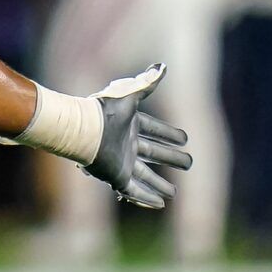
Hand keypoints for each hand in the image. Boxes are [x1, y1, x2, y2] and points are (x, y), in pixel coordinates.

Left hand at [82, 64, 191, 207]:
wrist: (82, 129)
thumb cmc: (103, 111)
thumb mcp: (129, 95)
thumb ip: (146, 83)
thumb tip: (162, 66)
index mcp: (130, 124)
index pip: (154, 130)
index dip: (169, 134)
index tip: (185, 139)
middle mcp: (127, 143)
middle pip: (153, 153)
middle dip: (170, 158)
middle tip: (188, 163)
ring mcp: (121, 161)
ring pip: (145, 175)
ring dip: (159, 184)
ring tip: (173, 192)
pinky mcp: (116, 175)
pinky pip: (133, 189)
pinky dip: (146, 197)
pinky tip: (159, 204)